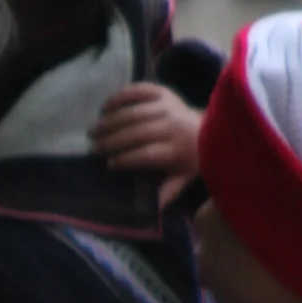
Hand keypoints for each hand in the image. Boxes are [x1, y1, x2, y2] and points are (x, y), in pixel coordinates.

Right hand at [92, 81, 205, 202]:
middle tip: (93, 149)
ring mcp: (168, 105)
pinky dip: (120, 97)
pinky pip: (139, 91)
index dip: (126, 159)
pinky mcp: (163, 92)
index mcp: (177, 149)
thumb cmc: (189, 159)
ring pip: (134, 112)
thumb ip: (166, 194)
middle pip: (137, 132)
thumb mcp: (181, 179)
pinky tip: (104, 107)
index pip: (148, 153)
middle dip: (112, 141)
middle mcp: (173, 124)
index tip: (109, 165)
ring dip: (110, 121)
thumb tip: (151, 212)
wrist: (208, 129)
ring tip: (93, 131)